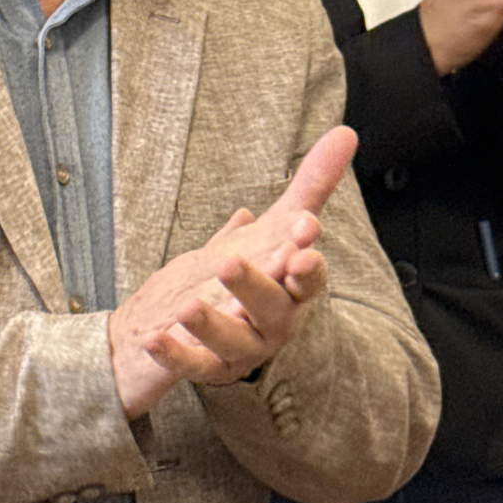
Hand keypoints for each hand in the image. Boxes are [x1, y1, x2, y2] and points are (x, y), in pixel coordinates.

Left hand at [108, 126, 357, 419]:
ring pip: (234, 344)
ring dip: (212, 325)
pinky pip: (195, 368)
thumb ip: (310, 185)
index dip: (307, 263)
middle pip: (272, 310)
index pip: (307, 278)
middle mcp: (273, 322)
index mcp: (291, 288)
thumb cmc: (249, 270)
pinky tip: (155, 337)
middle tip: (229, 262)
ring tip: (189, 305)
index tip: (302, 239)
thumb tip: (346, 133)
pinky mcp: (209, 367)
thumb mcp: (275, 225)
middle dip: (255, 287)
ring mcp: (242, 348)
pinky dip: (176, 356)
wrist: (200, 315)